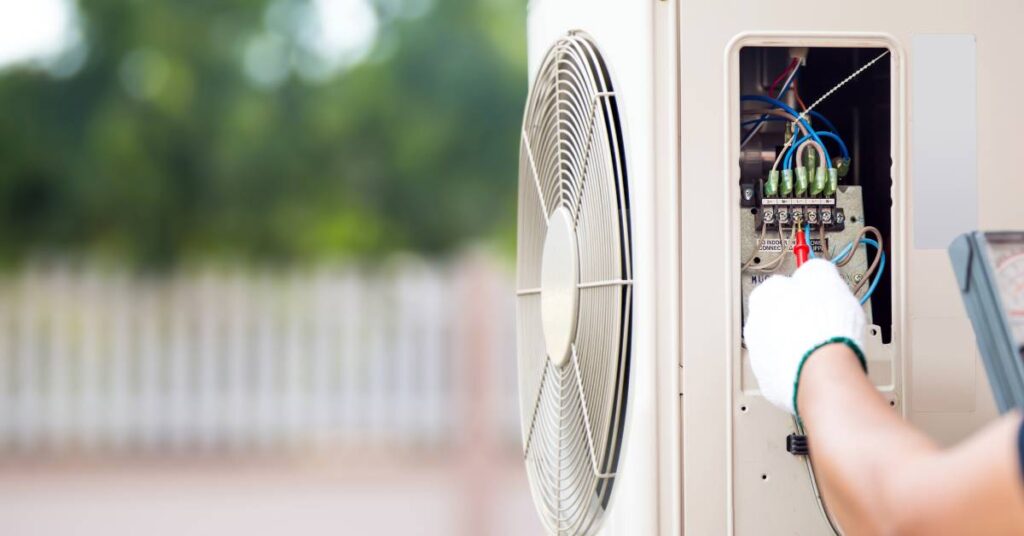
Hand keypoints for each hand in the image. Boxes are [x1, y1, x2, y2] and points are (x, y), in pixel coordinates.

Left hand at [743, 258, 867, 414]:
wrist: (822, 372)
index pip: (780, 286)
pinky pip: (783, 369)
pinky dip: (796, 367)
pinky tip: (814, 364)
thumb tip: (814, 269)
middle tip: (821, 323)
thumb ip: (816, 269)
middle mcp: (755, 325)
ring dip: (795, 344)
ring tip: (821, 346)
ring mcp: (759, 354)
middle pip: (777, 317)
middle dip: (797, 319)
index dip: (803, 290)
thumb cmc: (824, 328)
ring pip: (778, 344)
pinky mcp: (768, 380)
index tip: (814, 294)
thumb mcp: (827, 279)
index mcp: (765, 296)